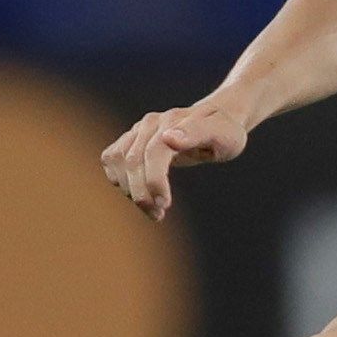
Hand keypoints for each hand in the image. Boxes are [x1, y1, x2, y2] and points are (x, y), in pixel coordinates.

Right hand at [100, 100, 247, 220]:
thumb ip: (198, 132)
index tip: (165, 205)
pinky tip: (137, 193)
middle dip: (142, 193)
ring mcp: (138, 130)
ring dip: (129, 190)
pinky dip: (118, 179)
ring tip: (151, 209)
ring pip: (118, 161)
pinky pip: (111, 158)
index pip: (155, 152)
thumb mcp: (223, 134)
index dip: (155, 180)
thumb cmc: (224, 131)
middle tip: (158, 215)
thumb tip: (168, 137)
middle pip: (133, 161)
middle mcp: (151, 123)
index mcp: (174, 121)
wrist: (216, 121)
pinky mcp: (131, 139)